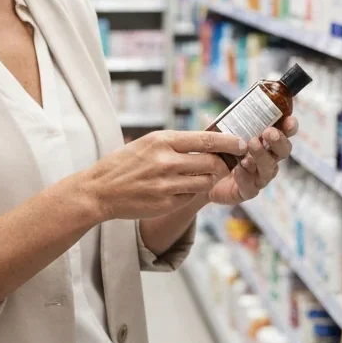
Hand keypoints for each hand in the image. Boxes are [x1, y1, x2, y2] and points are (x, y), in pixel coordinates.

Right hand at [77, 130, 246, 220]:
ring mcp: (166, 184)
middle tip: (226, 165)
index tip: (242, 142)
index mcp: (162, 141)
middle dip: (223, 164)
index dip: (229, 142)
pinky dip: (191, 193)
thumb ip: (175, 143)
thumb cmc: (124, 164)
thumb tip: (207, 140)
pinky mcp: (166, 203)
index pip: (206, 139)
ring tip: (202, 177)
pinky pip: (190, 197)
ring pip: (205, 182)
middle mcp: (166, 161)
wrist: (99, 191)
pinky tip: (180, 189)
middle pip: (211, 162)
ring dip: (208, 180)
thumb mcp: (147, 144)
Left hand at [208, 116, 297, 205]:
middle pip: (283, 151)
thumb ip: (227, 122)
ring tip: (252, 144)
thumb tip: (220, 110)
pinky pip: (251, 186)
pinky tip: (238, 169)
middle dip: (278, 141)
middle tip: (268, 133)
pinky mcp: (248, 191)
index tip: (289, 121)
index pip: (284, 133)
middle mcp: (268, 159)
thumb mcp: (222, 132)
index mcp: (266, 142)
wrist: (202, 176)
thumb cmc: (218, 149)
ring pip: (269, 168)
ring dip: (262, 156)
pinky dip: (246, 176)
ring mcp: (259, 176)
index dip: (290, 127)